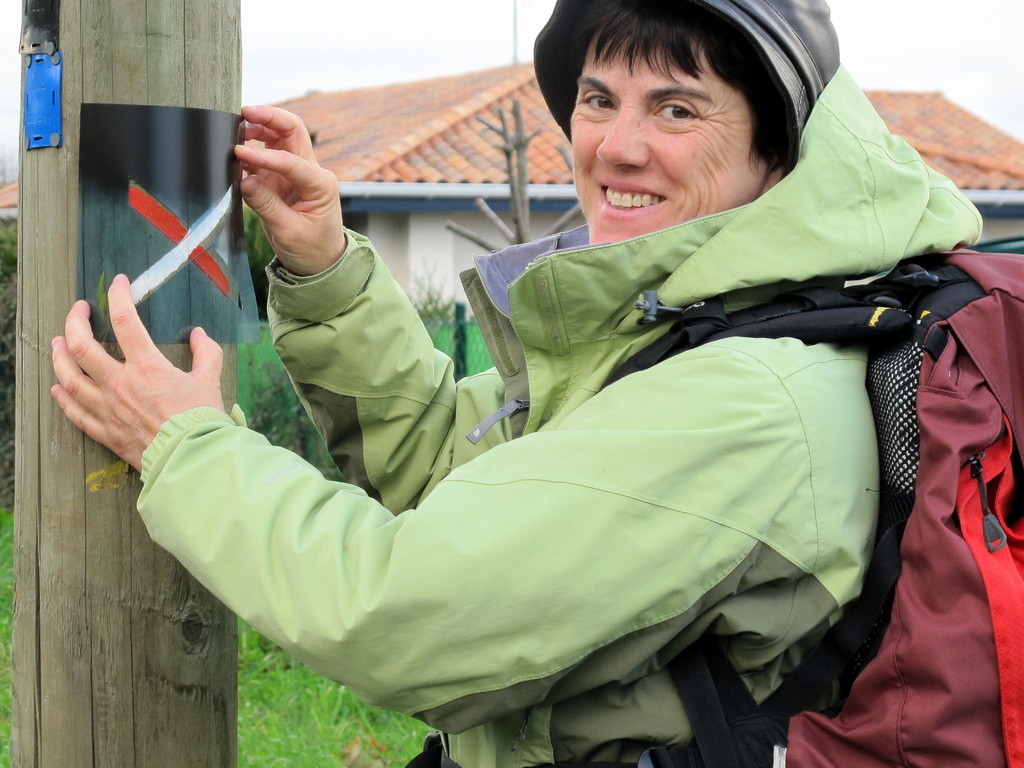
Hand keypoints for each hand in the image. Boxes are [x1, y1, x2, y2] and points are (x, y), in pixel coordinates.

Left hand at [51, 274, 225, 470]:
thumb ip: (206, 354)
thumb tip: (200, 336)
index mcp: (146, 366)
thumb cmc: (202, 420)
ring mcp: (107, 408)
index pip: (125, 320)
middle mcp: (119, 384)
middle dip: (74, 322)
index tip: (118, 283)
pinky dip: (62, 398)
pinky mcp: (105, 432)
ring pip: (69, 377)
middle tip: (79, 311)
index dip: (118, 296)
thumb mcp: (210, 380)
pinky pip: (75, 412)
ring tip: (57, 343)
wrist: (193, 459)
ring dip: (59, 356)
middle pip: (81, 346)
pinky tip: (56, 388)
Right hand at [237, 105, 346, 275]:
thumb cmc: (311, 249)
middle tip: (245, 112)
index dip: (264, 156)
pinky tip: (235, 149)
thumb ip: (267, 205)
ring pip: (280, 138)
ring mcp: (296, 173)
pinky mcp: (281, 179)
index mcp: (320, 184)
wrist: (318, 262)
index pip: (291, 161)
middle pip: (292, 131)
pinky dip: (252, 149)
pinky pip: (266, 156)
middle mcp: (311, 172)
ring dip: (260, 129)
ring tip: (237, 127)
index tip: (238, 153)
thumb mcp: (289, 232)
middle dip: (270, 118)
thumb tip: (245, 180)